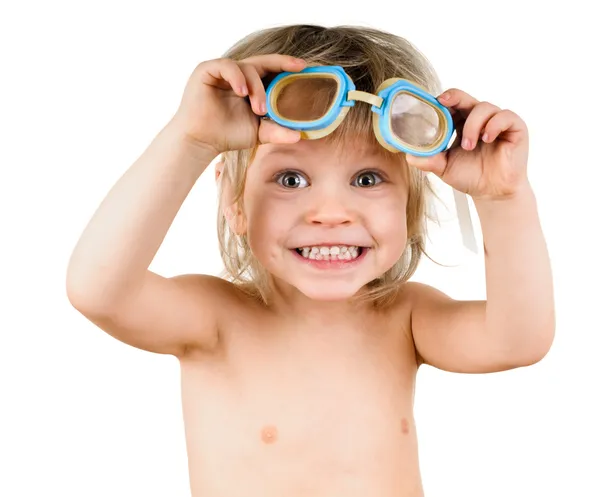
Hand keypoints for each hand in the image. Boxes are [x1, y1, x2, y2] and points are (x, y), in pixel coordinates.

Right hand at [172, 54, 306, 154]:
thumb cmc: (227, 135)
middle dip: (282, 64)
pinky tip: (242, 92)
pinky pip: (227, 66)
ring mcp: (223, 71)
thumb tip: (300, 135)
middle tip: (297, 68)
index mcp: (251, 86)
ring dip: (257, 87)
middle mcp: (238, 75)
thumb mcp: (258, 132)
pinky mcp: (207, 70)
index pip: (272, 71)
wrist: (201, 142)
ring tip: (259, 110)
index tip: (306, 68)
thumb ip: (277, 131)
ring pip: (248, 67)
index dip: (287, 67)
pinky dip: (237, 77)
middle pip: (263, 62)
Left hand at [405, 89, 529, 199]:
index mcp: (460, 124)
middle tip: (443, 102)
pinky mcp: (515, 128)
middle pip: (466, 98)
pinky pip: (505, 116)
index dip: (442, 101)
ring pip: (484, 107)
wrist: (492, 193)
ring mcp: (497, 122)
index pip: (451, 104)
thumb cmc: (470, 176)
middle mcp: (478, 119)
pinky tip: (486, 138)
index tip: (432, 103)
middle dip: (454, 97)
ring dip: (472, 125)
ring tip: (468, 145)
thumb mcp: (444, 167)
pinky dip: (493, 124)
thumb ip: (428, 160)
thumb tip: (408, 155)